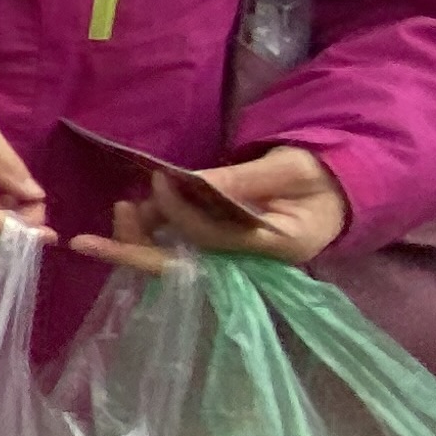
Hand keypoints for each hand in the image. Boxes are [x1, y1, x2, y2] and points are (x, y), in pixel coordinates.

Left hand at [73, 145, 351, 274]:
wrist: (337, 190)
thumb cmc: (319, 176)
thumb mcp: (290, 168)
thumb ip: (243, 180)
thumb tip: (193, 182)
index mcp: (276, 247)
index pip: (213, 238)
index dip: (180, 211)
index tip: (159, 180)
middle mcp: (249, 264)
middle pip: (182, 266)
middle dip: (135, 250)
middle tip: (99, 230)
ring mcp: (233, 259)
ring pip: (175, 258)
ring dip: (142, 236)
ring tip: (124, 208)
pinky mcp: (222, 248)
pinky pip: (181, 247)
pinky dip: (156, 230)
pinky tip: (138, 212)